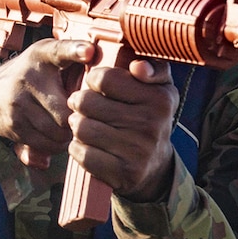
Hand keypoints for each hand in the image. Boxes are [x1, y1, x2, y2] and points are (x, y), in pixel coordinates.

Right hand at [0, 38, 92, 166]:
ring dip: (68, 134)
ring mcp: (18, 103)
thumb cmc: (32, 75)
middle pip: (66, 111)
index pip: (59, 51)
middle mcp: (28, 77)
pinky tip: (55, 135)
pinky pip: (46, 144)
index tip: (88, 51)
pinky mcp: (13, 125)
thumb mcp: (48, 58)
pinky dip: (55, 144)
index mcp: (42, 56)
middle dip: (79, 119)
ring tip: (69, 127)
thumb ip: (73, 56)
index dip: (75, 50)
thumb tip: (93, 53)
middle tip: (83, 118)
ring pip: (57, 132)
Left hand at [67, 57, 177, 201]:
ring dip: (77, 125)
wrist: (155, 166)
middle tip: (87, 107)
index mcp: (159, 99)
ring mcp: (137, 151)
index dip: (94, 79)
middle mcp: (150, 126)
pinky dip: (78, 147)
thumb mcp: (160, 89)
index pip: (104, 78)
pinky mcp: (121, 173)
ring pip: (80, 127)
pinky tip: (90, 145)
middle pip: (85, 102)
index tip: (98, 86)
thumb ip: (154, 68)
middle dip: (80, 103)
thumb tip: (138, 66)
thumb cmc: (149, 117)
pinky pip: (80, 152)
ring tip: (87, 124)